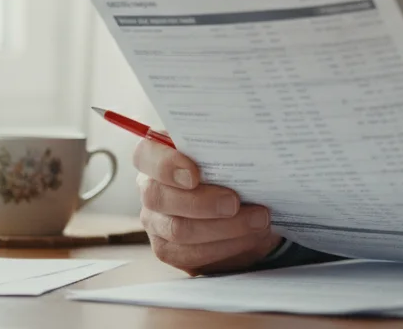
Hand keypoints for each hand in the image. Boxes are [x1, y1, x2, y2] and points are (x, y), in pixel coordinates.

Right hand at [133, 138, 280, 274]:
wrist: (249, 207)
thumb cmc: (236, 172)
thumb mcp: (232, 154)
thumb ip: (227, 149)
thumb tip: (250, 148)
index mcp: (159, 156)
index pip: (145, 155)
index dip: (165, 165)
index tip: (195, 175)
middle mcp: (150, 188)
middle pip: (158, 197)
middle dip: (202, 202)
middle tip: (235, 202)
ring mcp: (156, 221)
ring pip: (178, 229)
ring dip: (224, 227)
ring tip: (258, 220)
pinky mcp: (169, 249)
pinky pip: (191, 254)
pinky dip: (226, 245)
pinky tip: (250, 237)